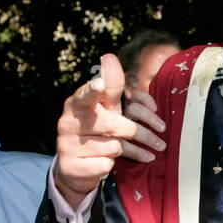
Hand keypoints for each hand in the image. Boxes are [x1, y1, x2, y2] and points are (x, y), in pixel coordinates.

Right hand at [53, 53, 166, 208]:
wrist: (77, 167)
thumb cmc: (98, 130)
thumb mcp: (106, 107)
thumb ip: (111, 86)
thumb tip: (109, 56)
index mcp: (77, 103)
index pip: (86, 94)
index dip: (94, 90)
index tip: (100, 85)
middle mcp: (68, 122)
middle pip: (114, 124)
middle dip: (136, 132)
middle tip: (155, 140)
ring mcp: (66, 144)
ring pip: (113, 147)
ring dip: (125, 151)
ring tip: (122, 150)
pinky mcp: (72, 166)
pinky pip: (105, 164)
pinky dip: (110, 164)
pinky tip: (105, 163)